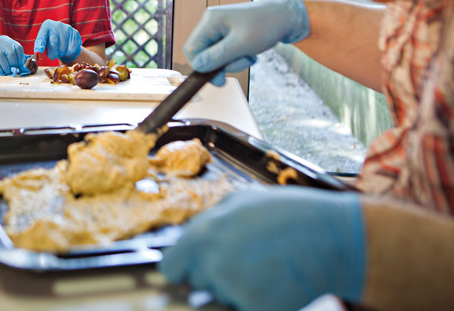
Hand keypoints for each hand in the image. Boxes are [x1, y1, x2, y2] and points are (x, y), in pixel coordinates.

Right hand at [0, 35, 27, 75]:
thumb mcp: (3, 55)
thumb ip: (13, 58)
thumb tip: (25, 67)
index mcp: (5, 40)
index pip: (18, 48)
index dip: (21, 59)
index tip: (22, 68)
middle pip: (11, 52)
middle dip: (14, 63)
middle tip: (13, 70)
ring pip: (2, 56)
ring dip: (6, 66)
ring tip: (7, 72)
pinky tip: (0, 71)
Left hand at [34, 20, 81, 62]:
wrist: (67, 39)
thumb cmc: (52, 42)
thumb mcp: (45, 43)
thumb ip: (40, 48)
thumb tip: (38, 53)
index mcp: (46, 26)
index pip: (42, 36)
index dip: (40, 44)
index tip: (39, 51)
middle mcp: (57, 25)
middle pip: (53, 43)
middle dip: (52, 53)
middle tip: (52, 55)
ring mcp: (67, 29)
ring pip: (62, 49)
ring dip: (60, 54)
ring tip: (60, 50)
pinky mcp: (75, 34)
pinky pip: (71, 50)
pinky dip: (68, 53)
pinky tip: (67, 50)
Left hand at [158, 187, 365, 310]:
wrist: (333, 238)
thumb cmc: (288, 215)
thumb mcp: (239, 203)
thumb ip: (208, 225)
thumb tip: (191, 244)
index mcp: (202, 235)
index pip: (171, 266)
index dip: (183, 268)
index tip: (196, 268)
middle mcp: (211, 263)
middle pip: (197, 283)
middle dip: (214, 276)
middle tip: (246, 261)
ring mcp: (231, 289)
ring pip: (222, 298)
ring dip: (237, 289)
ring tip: (267, 267)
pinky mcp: (255, 309)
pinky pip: (245, 308)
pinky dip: (258, 303)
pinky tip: (277, 284)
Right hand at [184, 0, 308, 85]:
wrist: (287, 17)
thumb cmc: (266, 25)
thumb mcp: (242, 44)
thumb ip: (218, 56)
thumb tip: (198, 66)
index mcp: (210, 21)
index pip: (191, 49)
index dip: (202, 66)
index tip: (219, 77)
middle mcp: (211, 23)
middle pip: (203, 54)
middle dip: (221, 64)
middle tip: (241, 63)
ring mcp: (220, 29)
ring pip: (215, 56)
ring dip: (232, 62)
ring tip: (249, 55)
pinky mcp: (229, 35)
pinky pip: (225, 53)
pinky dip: (237, 58)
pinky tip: (250, 52)